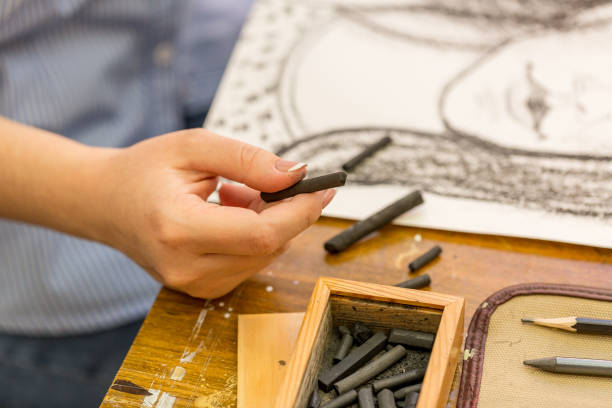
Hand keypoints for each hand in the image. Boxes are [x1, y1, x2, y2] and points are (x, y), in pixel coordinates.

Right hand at [97, 129, 334, 298]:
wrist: (105, 204)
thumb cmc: (143, 173)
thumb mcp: (194, 147)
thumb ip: (248, 160)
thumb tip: (295, 175)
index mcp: (178, 230)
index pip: (261, 234)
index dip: (301, 211)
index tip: (322, 187)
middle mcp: (186, 268)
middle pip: (269, 248)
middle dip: (287, 212)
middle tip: (276, 180)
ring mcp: (194, 285)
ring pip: (264, 256)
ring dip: (268, 222)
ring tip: (235, 193)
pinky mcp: (202, 289)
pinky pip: (250, 262)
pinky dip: (254, 236)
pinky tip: (229, 213)